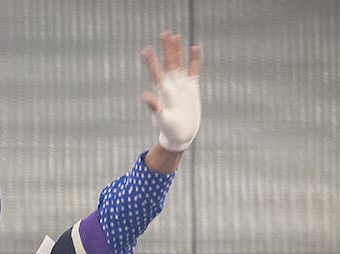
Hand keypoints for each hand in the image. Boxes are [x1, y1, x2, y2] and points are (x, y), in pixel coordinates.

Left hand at [142, 30, 201, 154]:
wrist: (181, 135)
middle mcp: (171, 85)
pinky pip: (193, 70)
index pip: (156, 72)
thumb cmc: (169, 129)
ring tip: (174, 36)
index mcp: (162, 91)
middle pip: (168, 63)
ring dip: (177, 50)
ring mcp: (181, 85)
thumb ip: (154, 106)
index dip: (151, 61)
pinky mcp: (191, 87)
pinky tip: (195, 47)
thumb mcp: (161, 118)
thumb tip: (145, 96)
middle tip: (164, 33)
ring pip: (179, 63)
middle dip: (166, 49)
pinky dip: (194, 60)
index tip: (146, 49)